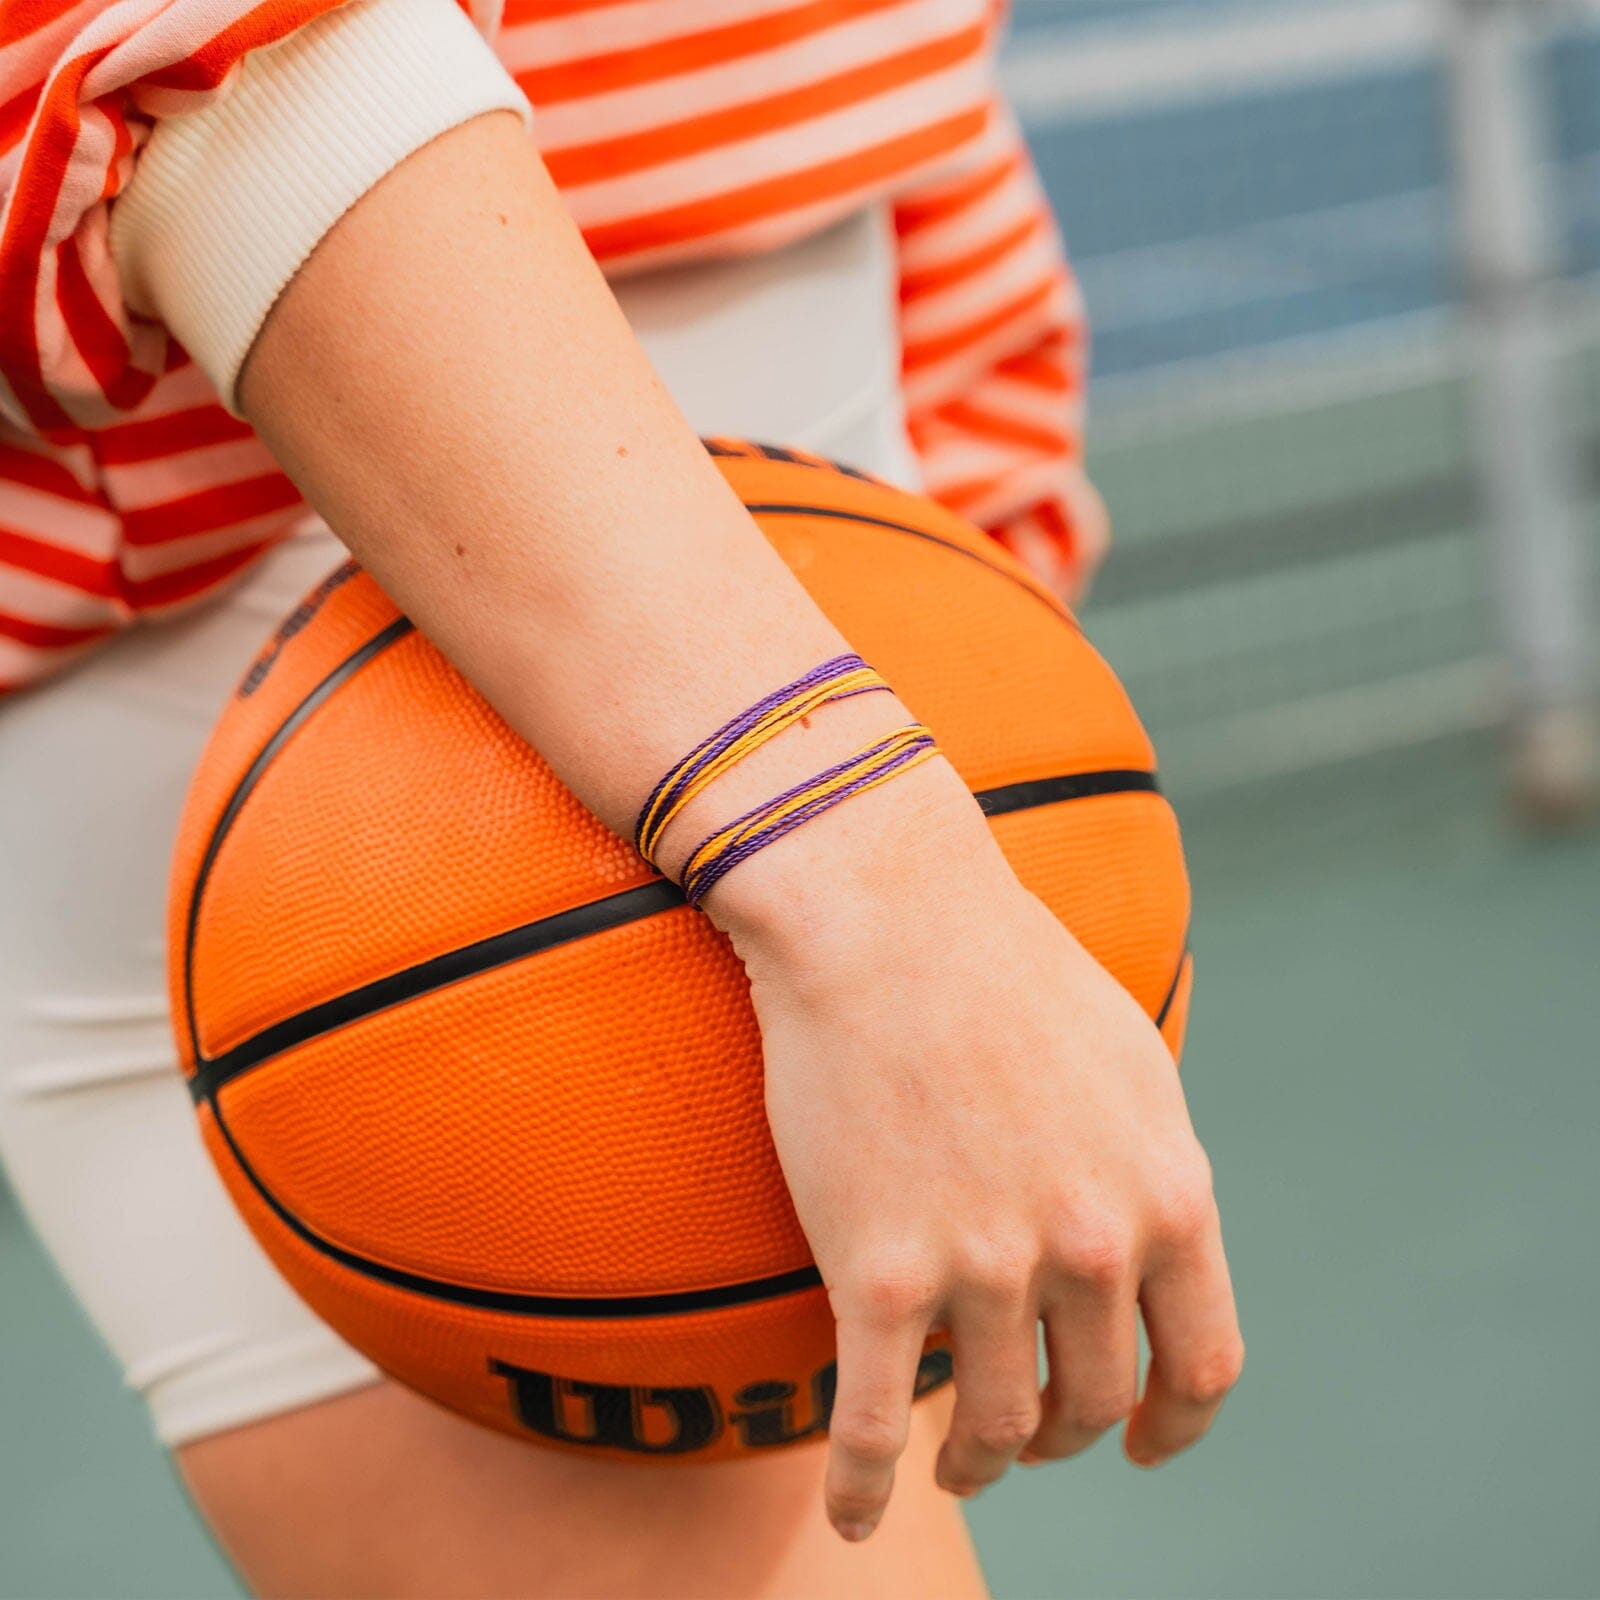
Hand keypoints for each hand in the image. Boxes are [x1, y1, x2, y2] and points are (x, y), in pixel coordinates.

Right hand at [710, 757, 1242, 1541]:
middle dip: (1064, 1434)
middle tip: (1024, 1431)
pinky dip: (862, 1489)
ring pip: (992, 1427)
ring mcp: (983, 1267)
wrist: (884, 912)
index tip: (1143, 1443)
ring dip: (978, 1461)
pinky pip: (868, 1425)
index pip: (1203, 1363)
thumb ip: (1152, 1164)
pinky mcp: (876, 1272)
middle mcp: (1091, 1247)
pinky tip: (853, 1516)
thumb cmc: (1001, 967)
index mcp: (1167, 1195)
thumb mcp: (1128, 1058)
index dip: (1175, 1424)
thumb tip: (1151, 1237)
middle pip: (1091, 1403)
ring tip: (956, 1458)